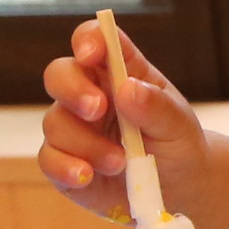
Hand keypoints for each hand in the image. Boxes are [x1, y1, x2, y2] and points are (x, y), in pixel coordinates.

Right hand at [37, 20, 209, 219]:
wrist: (180, 188)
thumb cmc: (178, 144)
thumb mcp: (178, 124)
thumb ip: (157, 107)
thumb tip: (128, 89)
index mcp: (119, 72)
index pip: (95, 40)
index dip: (88, 40)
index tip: (91, 54)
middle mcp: (89, 93)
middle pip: (59, 74)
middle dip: (73, 89)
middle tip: (97, 109)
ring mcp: (73, 128)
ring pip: (55, 122)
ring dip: (87, 143)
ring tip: (120, 162)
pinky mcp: (63, 162)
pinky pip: (49, 159)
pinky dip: (66, 168)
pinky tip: (88, 176)